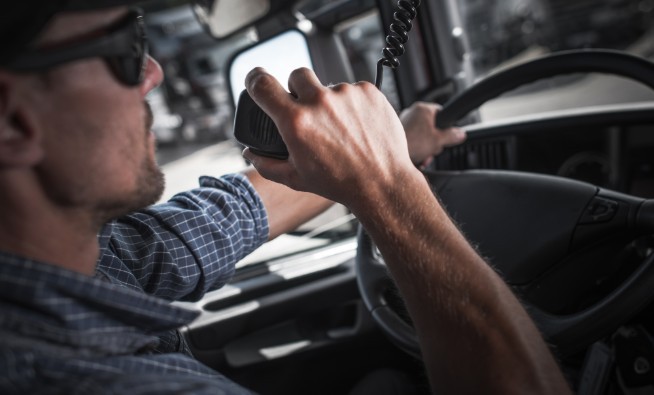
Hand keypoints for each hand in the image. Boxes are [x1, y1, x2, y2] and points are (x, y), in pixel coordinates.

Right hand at [242, 67, 417, 207]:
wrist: (381, 183)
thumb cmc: (339, 183)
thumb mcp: (295, 178)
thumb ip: (266, 164)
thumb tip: (250, 152)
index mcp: (296, 122)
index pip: (262, 84)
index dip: (254, 79)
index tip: (256, 81)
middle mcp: (320, 102)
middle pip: (296, 75)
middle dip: (298, 89)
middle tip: (307, 111)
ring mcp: (346, 94)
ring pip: (328, 86)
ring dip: (329, 102)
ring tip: (340, 129)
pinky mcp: (368, 92)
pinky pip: (352, 90)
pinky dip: (352, 105)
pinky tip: (357, 126)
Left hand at [401, 102, 465, 167]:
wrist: (390, 157)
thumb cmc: (411, 145)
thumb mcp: (438, 141)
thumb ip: (452, 136)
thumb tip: (460, 134)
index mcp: (423, 109)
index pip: (441, 112)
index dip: (446, 125)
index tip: (447, 135)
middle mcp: (411, 112)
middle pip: (432, 126)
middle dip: (435, 141)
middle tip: (433, 149)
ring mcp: (403, 122)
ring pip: (422, 135)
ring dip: (426, 148)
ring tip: (424, 156)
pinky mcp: (397, 133)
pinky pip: (413, 139)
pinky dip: (417, 149)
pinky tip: (417, 158)